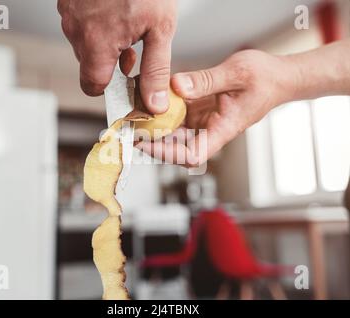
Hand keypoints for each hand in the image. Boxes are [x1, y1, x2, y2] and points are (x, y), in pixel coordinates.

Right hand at [58, 0, 177, 112]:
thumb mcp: (160, 29)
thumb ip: (155, 70)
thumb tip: (154, 103)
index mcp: (97, 43)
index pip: (92, 85)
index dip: (109, 88)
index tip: (124, 83)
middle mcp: (76, 30)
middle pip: (90, 65)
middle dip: (111, 64)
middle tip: (134, 50)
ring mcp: (69, 13)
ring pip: (84, 44)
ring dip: (104, 44)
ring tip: (126, 26)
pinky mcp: (67, 0)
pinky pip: (80, 24)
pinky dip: (96, 25)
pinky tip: (113, 13)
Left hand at [137, 50, 299, 165]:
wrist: (277, 78)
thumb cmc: (266, 80)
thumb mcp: (237, 73)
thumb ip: (206, 80)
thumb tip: (176, 86)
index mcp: (223, 129)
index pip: (192, 154)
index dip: (167, 154)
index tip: (146, 144)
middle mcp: (211, 130)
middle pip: (177, 146)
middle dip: (152, 140)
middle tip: (130, 125)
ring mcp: (205, 122)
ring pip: (175, 132)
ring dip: (155, 125)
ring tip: (136, 112)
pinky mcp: (200, 111)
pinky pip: (178, 115)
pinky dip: (164, 110)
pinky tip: (152, 99)